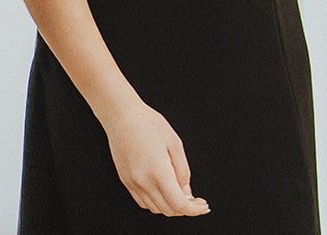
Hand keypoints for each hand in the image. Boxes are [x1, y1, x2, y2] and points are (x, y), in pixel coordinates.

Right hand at [103, 100, 209, 216]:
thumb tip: (187, 192)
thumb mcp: (175, 143)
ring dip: (171, 207)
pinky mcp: (125, 181)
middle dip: (185, 209)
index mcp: (158, 172)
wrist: (122, 117)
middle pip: (167, 209)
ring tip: (183, 196)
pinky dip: (157, 203)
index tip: (204, 206)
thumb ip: (182, 170)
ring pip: (154, 208)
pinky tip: (166, 193)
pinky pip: (143, 201)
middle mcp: (143, 182)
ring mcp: (132, 183)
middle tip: (197, 201)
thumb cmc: (149, 124)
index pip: (178, 203)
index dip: (193, 209)